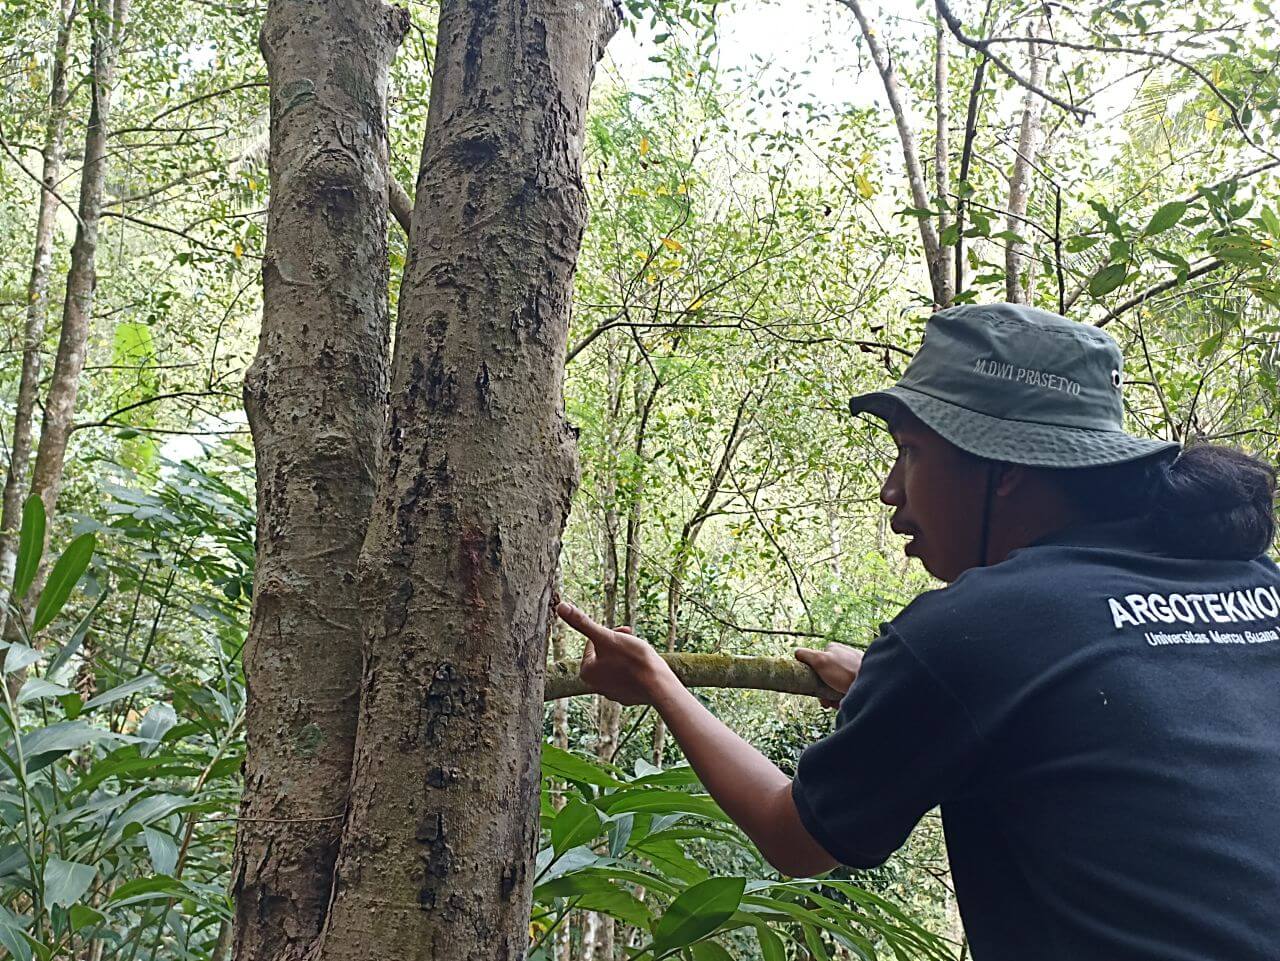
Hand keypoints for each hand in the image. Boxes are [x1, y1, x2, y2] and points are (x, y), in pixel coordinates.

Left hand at [556, 601, 677, 704]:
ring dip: (627, 655)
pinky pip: (628, 677)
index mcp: (586, 671)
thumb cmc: (631, 659)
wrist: (658, 684)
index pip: (593, 643)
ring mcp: (612, 692)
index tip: (624, 633)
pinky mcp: (627, 696)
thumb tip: (560, 606)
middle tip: (632, 643)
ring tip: (640, 655)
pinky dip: (635, 669)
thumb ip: (582, 622)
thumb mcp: (605, 636)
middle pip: (605, 654)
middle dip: (618, 644)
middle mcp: (595, 685)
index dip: (610, 634)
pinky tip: (645, 669)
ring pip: (617, 664)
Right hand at [793, 642, 862, 708]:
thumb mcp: (821, 660)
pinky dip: (843, 698)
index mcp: (834, 649)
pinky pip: (845, 691)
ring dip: (832, 696)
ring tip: (837, 702)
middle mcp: (843, 657)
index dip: (812, 675)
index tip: (813, 686)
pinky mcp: (859, 681)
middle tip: (826, 700)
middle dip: (823, 690)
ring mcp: (852, 669)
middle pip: (825, 676)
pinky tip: (845, 702)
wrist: (872, 686)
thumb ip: (806, 655)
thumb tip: (796, 653)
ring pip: (834, 685)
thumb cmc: (846, 672)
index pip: (815, 661)